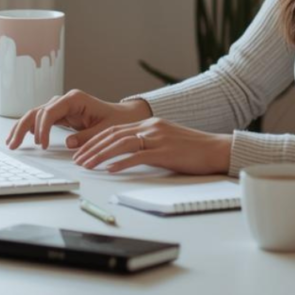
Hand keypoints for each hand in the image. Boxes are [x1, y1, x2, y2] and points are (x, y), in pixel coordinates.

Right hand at [5, 89, 151, 150]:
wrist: (123, 116)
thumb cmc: (116, 120)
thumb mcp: (105, 130)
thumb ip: (87, 136)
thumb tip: (68, 143)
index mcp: (74, 99)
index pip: (50, 111)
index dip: (42, 128)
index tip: (41, 145)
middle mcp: (65, 100)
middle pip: (37, 111)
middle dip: (23, 127)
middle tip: (13, 144)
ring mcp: (61, 107)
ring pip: (36, 114)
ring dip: (22, 127)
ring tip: (11, 142)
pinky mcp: (61, 115)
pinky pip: (42, 120)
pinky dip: (31, 128)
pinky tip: (23, 138)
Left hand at [72, 118, 232, 175]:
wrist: (216, 148)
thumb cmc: (193, 149)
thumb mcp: (165, 141)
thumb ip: (147, 144)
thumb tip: (127, 155)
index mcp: (149, 124)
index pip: (115, 130)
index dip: (95, 140)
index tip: (82, 151)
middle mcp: (150, 127)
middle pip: (113, 135)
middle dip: (92, 147)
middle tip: (77, 159)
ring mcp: (157, 138)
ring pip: (121, 144)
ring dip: (101, 155)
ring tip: (87, 164)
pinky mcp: (165, 151)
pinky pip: (138, 156)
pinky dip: (121, 163)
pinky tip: (110, 170)